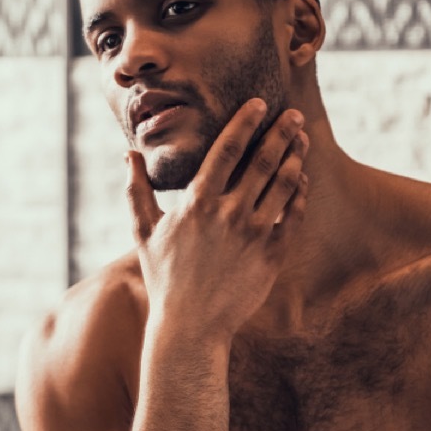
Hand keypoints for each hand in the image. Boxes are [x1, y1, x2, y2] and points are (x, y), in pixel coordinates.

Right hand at [125, 99, 308, 342]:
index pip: (226, 149)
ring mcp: (253, 234)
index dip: (245, 122)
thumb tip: (129, 155)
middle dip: (280, 133)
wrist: (190, 326)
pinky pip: (292, 216)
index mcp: (197, 203)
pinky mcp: (272, 256)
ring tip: (302, 140)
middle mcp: (228, 213)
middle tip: (293, 114)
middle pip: (262, 161)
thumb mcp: (144, 232)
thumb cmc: (164, 278)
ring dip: (295, 158)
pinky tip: (301, 180)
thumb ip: (137, 190)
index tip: (259, 104)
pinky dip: (299, 194)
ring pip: (282, 184)